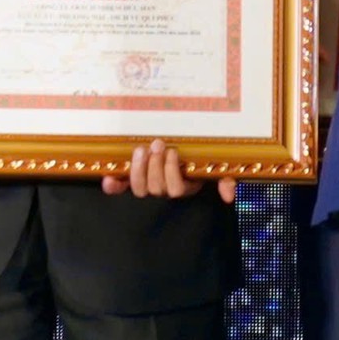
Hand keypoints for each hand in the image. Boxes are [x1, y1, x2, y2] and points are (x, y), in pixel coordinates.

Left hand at [100, 140, 235, 201]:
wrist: (180, 153)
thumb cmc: (199, 161)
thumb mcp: (215, 169)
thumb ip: (224, 179)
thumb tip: (229, 196)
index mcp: (184, 186)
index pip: (176, 189)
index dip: (171, 172)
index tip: (174, 152)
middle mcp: (164, 190)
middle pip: (155, 188)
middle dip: (155, 165)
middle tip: (157, 143)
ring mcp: (147, 186)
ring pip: (139, 188)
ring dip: (138, 169)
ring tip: (141, 149)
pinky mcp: (132, 181)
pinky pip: (121, 188)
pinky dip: (113, 186)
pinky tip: (108, 178)